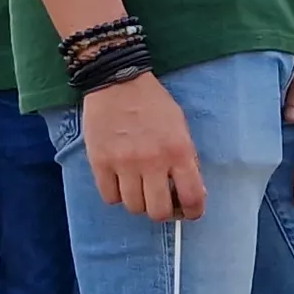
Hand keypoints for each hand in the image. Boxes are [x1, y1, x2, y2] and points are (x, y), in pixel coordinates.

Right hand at [82, 74, 202, 221]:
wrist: (117, 81)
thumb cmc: (153, 104)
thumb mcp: (180, 127)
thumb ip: (187, 159)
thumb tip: (191, 193)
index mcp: (178, 150)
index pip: (192, 198)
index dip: (193, 212)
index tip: (188, 211)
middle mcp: (152, 160)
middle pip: (158, 212)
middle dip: (163, 211)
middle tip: (160, 200)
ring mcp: (124, 163)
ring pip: (133, 207)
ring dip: (138, 201)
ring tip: (139, 186)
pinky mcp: (100, 162)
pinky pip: (110, 197)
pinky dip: (116, 194)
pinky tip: (120, 180)